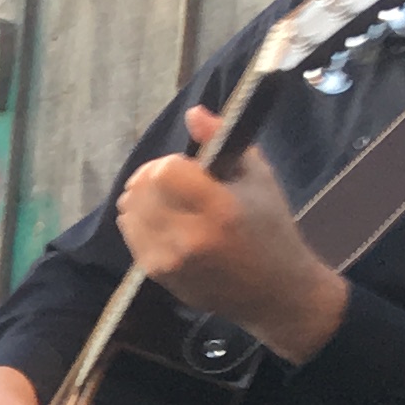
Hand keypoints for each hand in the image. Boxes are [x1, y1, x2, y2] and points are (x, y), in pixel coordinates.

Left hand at [115, 111, 351, 359]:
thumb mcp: (259, 178)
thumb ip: (223, 141)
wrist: (275, 292)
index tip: (189, 167)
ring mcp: (169, 259)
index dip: (172, 163)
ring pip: (130, 210)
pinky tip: (163, 218)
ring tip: (168, 198)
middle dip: (153, 176)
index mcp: (220, 209)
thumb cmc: (271, 229)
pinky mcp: (157, 274)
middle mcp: (190, 237)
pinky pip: (130, 232)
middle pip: (142, 188)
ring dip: (143, 196)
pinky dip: (139, 218)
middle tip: (174, 179)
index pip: (165, 171)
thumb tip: (193, 113)